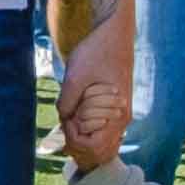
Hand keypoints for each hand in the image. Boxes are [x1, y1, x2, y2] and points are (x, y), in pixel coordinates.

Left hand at [55, 0, 134, 170]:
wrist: (114, 33)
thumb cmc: (96, 51)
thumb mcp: (75, 76)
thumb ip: (67, 102)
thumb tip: (62, 120)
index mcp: (117, 115)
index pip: (94, 147)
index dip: (74, 139)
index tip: (66, 119)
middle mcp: (122, 119)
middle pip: (99, 151)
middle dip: (78, 143)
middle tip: (65, 122)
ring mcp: (120, 115)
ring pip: (102, 143)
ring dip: (83, 138)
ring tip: (70, 121)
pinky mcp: (116, 109)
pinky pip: (103, 132)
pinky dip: (89, 131)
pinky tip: (76, 117)